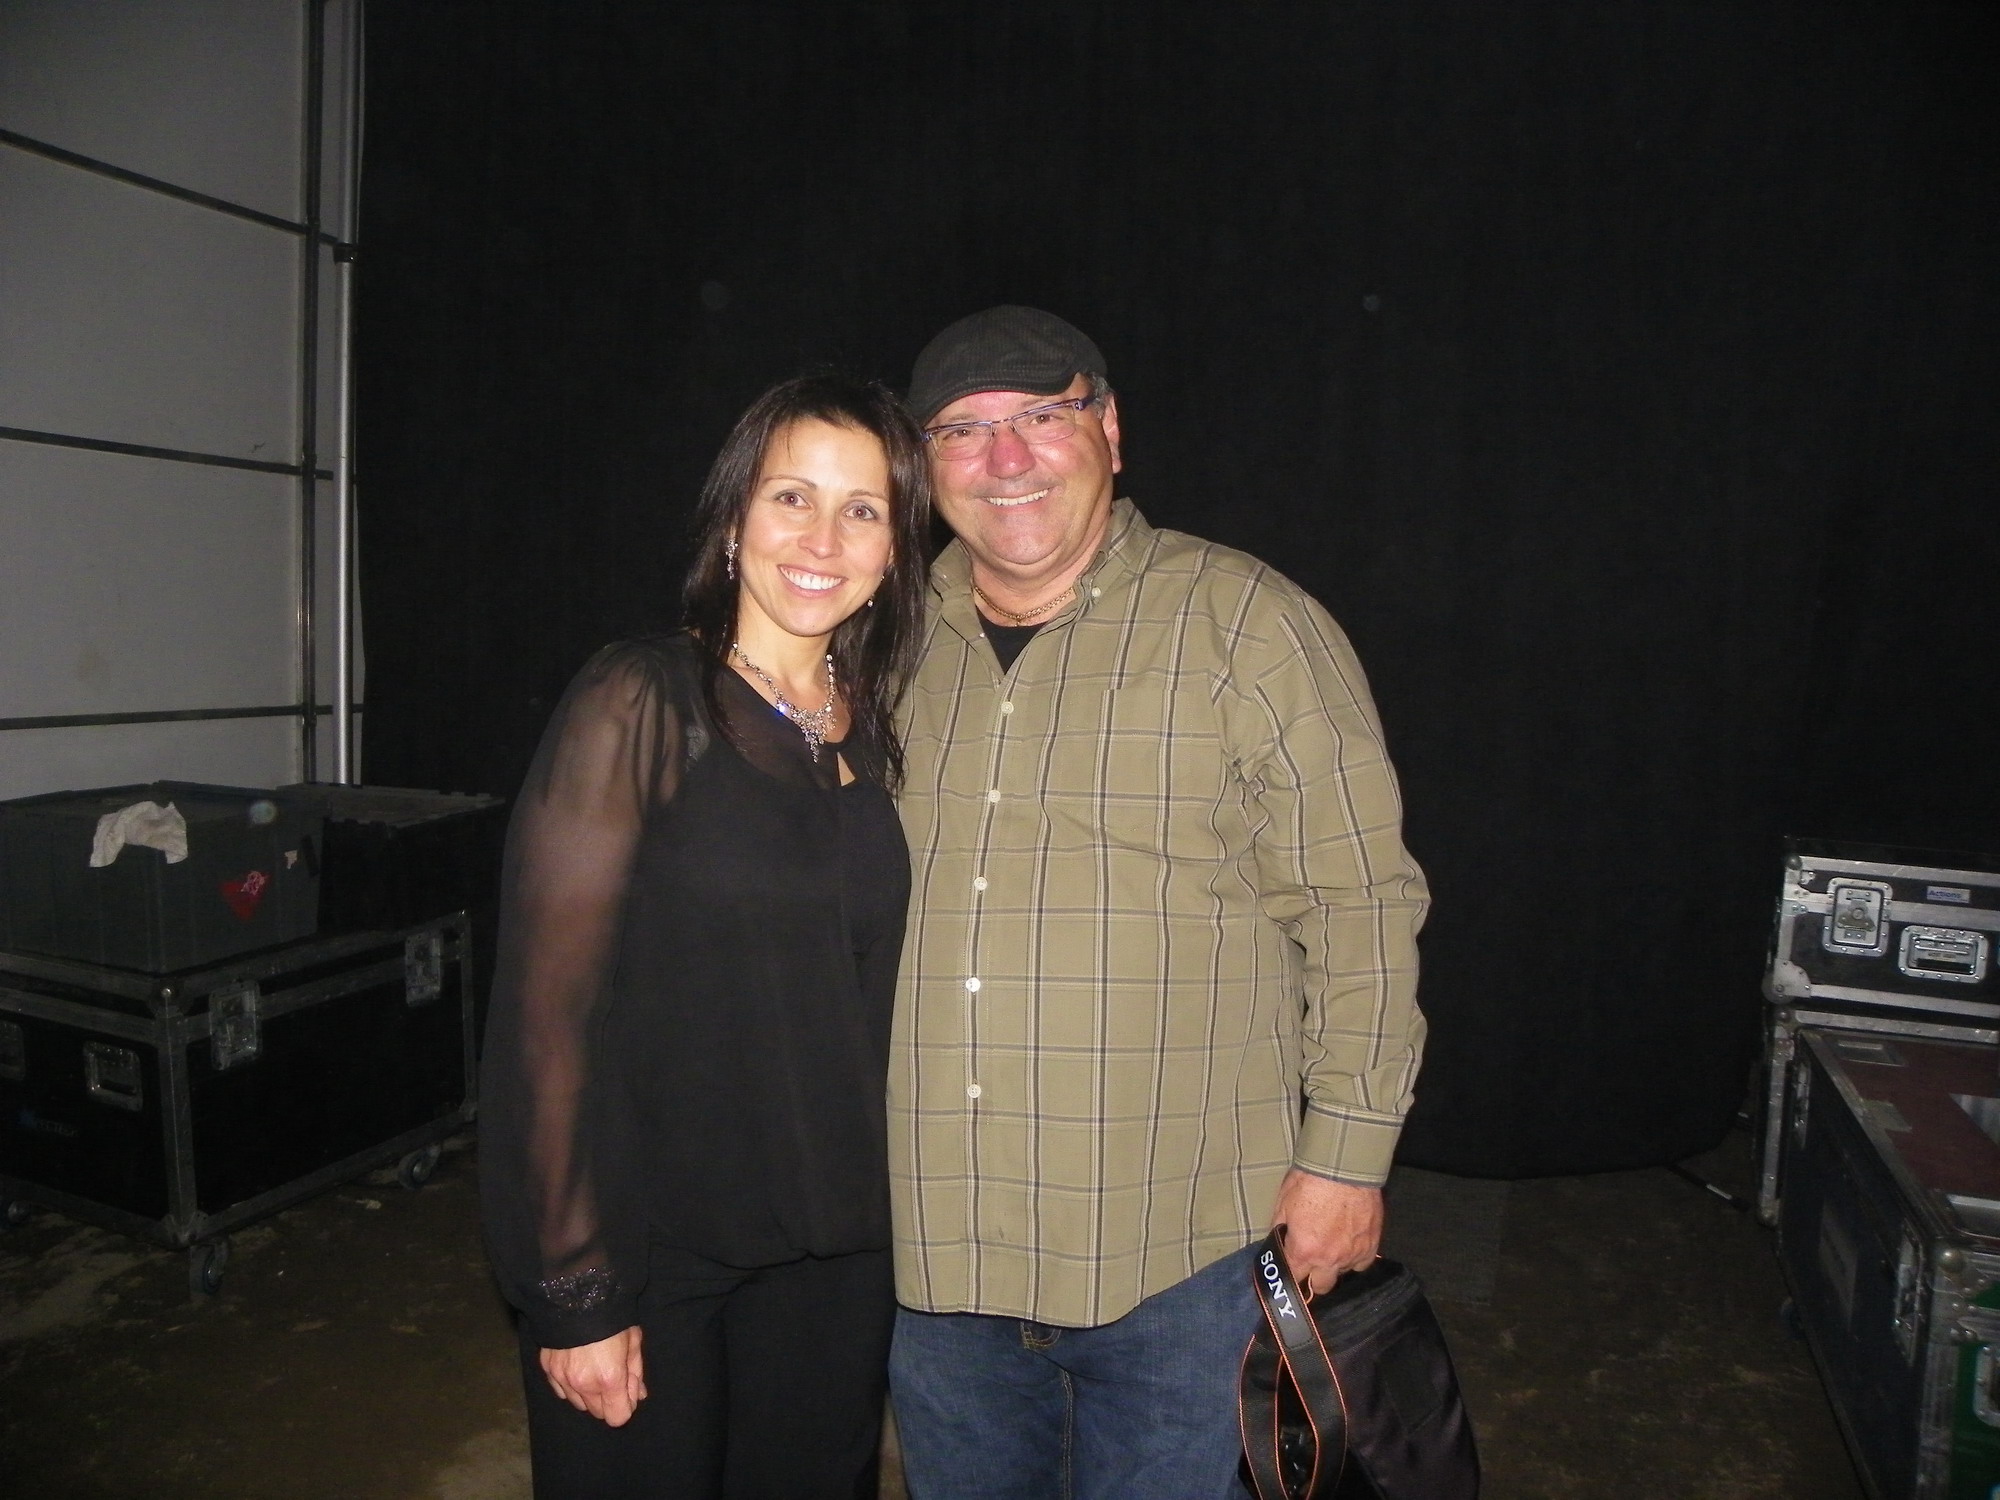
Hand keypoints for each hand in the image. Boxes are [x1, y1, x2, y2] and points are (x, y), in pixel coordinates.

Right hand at [540, 1325, 646, 1425]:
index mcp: (609, 1378)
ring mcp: (562, 1379)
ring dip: (589, 1394)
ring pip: (578, 1404)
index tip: (627, 1390)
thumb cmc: (612, 1316)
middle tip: (612, 1376)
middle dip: (608, 1401)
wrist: (576, 1294)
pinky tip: (577, 1366)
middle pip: (598, 1413)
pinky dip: (571, 1386)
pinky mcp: (548, 1370)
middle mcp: (583, 1384)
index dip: (625, 1406)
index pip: (617, 1417)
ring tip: (594, 1368)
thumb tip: (638, 1395)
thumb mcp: (633, 1341)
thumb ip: (635, 1372)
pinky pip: (561, 1391)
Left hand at [1269, 1170, 1383, 1294]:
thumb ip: (1280, 1230)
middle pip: (1320, 1287)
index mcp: (1304, 1251)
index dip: (1290, 1274)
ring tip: (1332, 1245)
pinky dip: (1355, 1257)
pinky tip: (1349, 1243)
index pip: (1293, 1278)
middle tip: (1311, 1260)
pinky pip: (1362, 1263)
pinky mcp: (1372, 1245)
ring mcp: (1353, 1255)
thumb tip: (1278, 1242)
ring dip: (1334, 1264)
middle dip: (1313, 1277)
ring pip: (1342, 1273)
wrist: (1344, 1166)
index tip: (1290, 1269)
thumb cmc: (1310, 1181)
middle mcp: (1329, 1259)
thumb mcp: (1283, 1204)